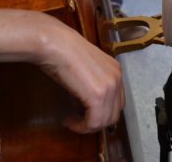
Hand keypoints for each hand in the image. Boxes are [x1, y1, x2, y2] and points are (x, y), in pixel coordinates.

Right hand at [36, 18, 124, 132]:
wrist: (55, 44)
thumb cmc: (63, 52)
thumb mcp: (84, 70)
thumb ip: (91, 87)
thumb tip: (85, 107)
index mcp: (115, 70)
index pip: (116, 102)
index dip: (100, 113)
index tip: (83, 114)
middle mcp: (117, 78)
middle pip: (114, 114)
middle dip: (95, 122)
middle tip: (78, 121)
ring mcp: (110, 86)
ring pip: (105, 121)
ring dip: (87, 126)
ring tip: (71, 121)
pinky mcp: (98, 95)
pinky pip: (94, 122)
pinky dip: (81, 127)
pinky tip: (69, 120)